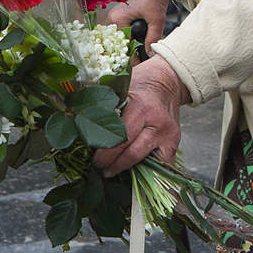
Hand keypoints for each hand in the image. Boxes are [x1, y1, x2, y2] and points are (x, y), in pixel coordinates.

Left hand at [92, 55, 187, 174]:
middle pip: (131, 153)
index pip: (120, 138)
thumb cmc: (139, 84)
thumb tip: (77, 129)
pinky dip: (146, 171)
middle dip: (112, 164)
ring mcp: (168, 133)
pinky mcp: (174, 142)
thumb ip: (103, 107)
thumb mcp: (120, 89)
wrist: (167, 80)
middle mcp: (157, 121)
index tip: (93, 160)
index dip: (104, 153)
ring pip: (145, 162)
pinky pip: (160, 165)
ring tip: (112, 171)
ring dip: (126, 170)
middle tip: (99, 168)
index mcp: (141, 107)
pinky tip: (133, 171)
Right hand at [107, 0, 167, 55]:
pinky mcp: (121, 14)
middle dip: (129, 52)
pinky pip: (122, 31)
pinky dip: (130, 37)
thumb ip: (153, 37)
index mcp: (117, 19)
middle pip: (117, 43)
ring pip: (120, 38)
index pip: (121, 46)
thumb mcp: (156, 18)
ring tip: (141, 52)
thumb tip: (150, 54)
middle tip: (141, 60)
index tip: (139, 65)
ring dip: (129, 45)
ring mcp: (116, 16)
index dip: (130, 58)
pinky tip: (140, 42)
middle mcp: (112, 19)